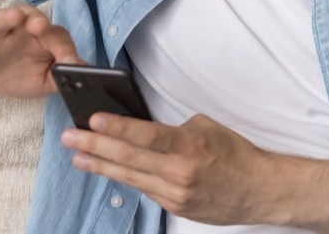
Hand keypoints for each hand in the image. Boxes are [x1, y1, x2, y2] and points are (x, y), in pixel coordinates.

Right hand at [0, 5, 82, 97]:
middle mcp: (20, 31)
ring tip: (13, 16)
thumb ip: (61, 77)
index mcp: (40, 38)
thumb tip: (85, 72)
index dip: (66, 49)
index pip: (57, 37)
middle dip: (40, 22)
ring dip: (7, 18)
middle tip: (43, 27)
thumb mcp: (42, 81)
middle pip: (32, 19)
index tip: (72, 63)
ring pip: (1, 21)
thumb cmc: (16, 73)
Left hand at [60, 113, 277, 225]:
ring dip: (100, 165)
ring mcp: (175, 193)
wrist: (258, 190)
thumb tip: (142, 128)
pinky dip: (124, 177)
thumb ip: (173, 129)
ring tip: (77, 156)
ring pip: (130, 177)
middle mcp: (180, 171)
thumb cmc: (234, 153)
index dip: (116, 128)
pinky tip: (105, 169)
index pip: (146, 135)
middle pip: (129, 158)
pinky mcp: (174, 207)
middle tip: (69, 137)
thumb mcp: (206, 128)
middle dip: (95, 146)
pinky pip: (144, 189)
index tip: (92, 120)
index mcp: (190, 145)